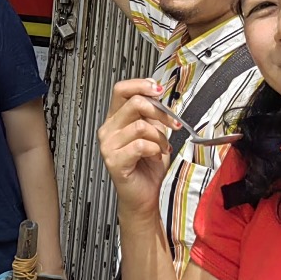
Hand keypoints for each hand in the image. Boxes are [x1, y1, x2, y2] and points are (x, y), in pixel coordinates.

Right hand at [97, 78, 176, 217]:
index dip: (141, 85)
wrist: (144, 194)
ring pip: (140, 125)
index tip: (158, 90)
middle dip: (160, 112)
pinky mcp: (114, 160)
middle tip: (172, 124)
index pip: (121, 90)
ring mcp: (108, 145)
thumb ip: (152, 115)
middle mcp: (109, 130)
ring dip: (159, 136)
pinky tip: (155, 155)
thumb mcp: (154, 133)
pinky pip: (140, 145)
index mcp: (116, 119)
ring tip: (162, 147)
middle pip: (134, 103)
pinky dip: (154, 149)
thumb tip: (160, 97)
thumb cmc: (148, 166)